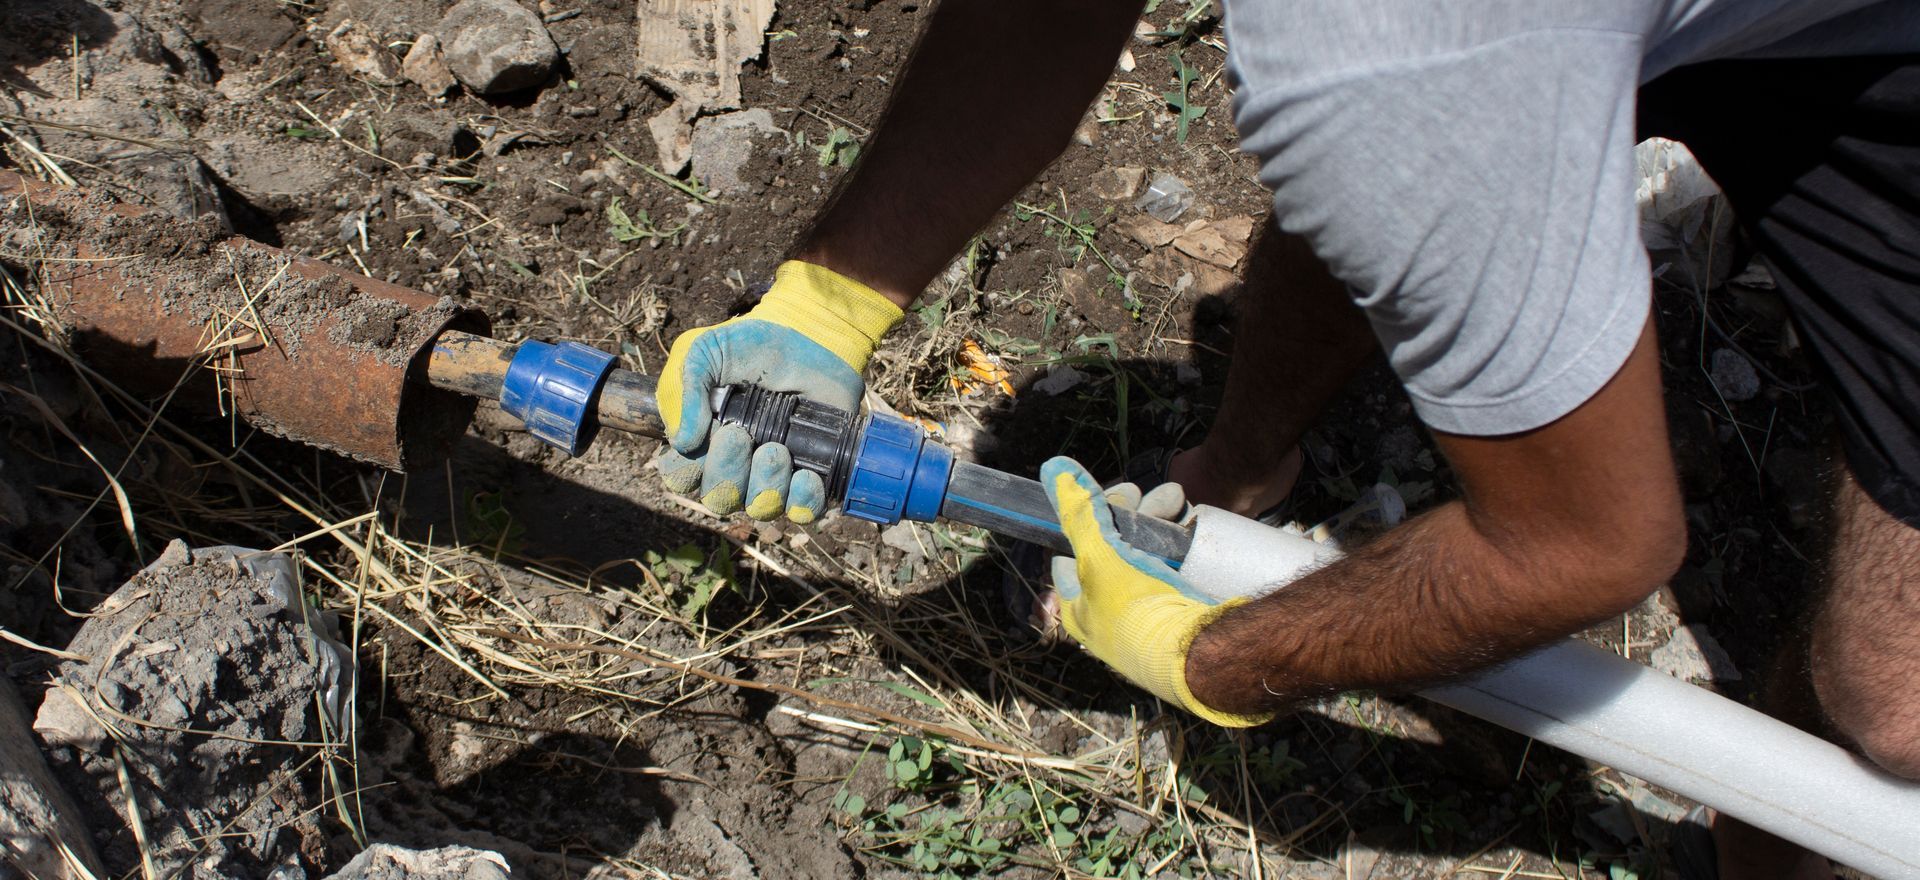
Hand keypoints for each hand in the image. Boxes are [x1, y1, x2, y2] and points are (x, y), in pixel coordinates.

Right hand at [656, 261, 901, 521]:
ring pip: (760, 508)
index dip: (687, 470)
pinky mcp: (813, 474)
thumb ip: (684, 390)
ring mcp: (774, 474)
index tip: (706, 436)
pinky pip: (804, 510)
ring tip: (777, 449)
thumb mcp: (703, 351)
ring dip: (766, 484)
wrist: (810, 335)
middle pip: (720, 499)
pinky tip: (806, 474)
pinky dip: (804, 500)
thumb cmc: (749, 345)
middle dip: (727, 472)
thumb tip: (684, 442)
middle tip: (740, 435)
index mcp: (701, 440)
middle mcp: (735, 465)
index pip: (681, 478)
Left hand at [1042, 457, 1272, 727]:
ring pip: (1149, 551)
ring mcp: (1149, 611)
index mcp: (1081, 608)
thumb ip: (1078, 514)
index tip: (1114, 494)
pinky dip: (1182, 540)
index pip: (1075, 550)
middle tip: (1149, 496)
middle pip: (1115, 546)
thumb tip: (1052, 468)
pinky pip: (1178, 565)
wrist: (1199, 653)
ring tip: (1176, 502)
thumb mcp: (1099, 557)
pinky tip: (1190, 521)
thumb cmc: (1137, 612)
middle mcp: (1112, 612)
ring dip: (1160, 520)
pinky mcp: (1182, 609)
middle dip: (1133, 514)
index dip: (1090, 517)